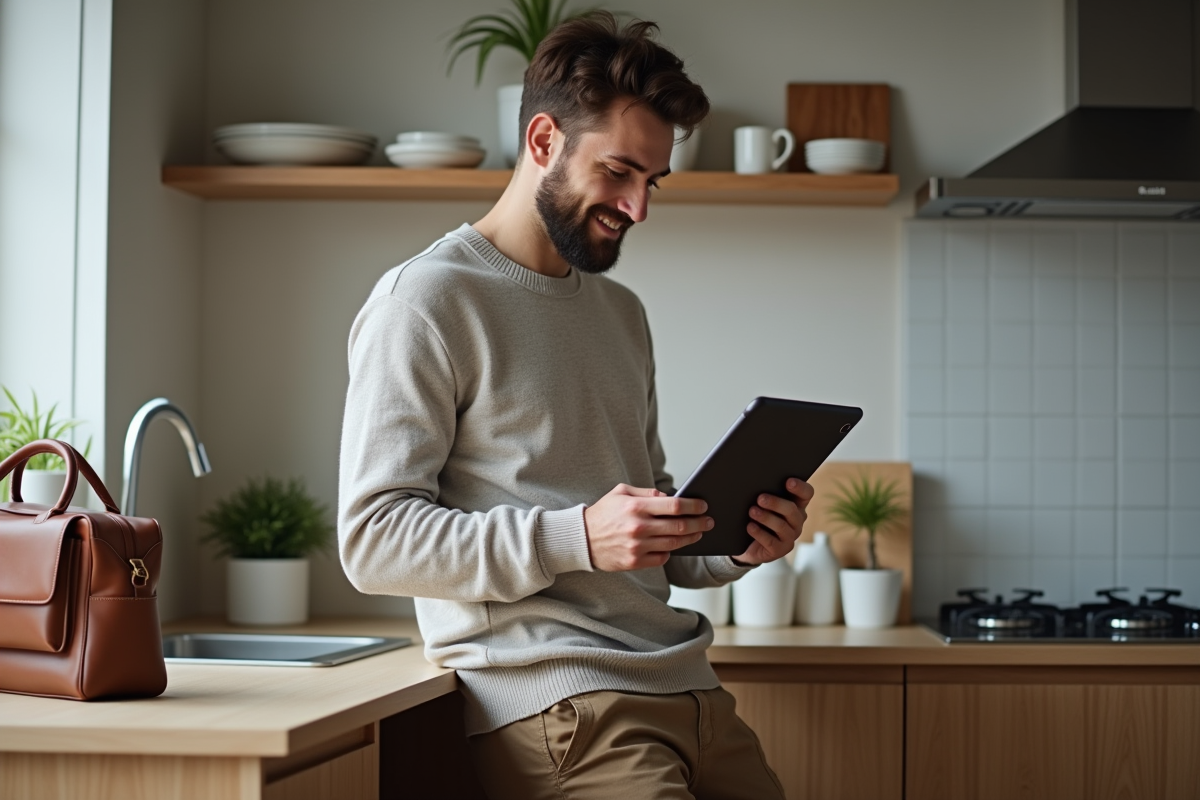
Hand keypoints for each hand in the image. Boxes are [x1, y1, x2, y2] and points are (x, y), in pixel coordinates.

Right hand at [584, 484, 712, 570]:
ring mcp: (637, 547)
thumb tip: (669, 497)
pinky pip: (661, 558)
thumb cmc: (603, 513)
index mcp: (636, 507)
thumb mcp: (620, 493)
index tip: (703, 506)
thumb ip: (646, 493)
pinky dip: (671, 552)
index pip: (674, 506)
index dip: (694, 506)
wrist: (581, 539)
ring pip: (674, 544)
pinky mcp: (634, 562)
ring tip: (698, 533)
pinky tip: (674, 546)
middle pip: (679, 526)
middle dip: (699, 523)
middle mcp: (638, 528)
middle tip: (709, 521)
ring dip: (690, 538)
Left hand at [732, 477, 813, 566]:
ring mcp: (790, 537)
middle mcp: (797, 521)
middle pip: (792, 510)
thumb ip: (766, 494)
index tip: (788, 481)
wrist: (747, 544)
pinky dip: (759, 533)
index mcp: (796, 505)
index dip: (800, 487)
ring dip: (766, 517)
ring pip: (781, 526)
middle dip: (776, 503)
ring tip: (752, 511)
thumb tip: (758, 482)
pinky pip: (771, 541)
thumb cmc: (757, 517)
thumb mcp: (763, 505)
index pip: (806, 494)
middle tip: (760, 498)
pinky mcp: (780, 550)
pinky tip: (750, 527)